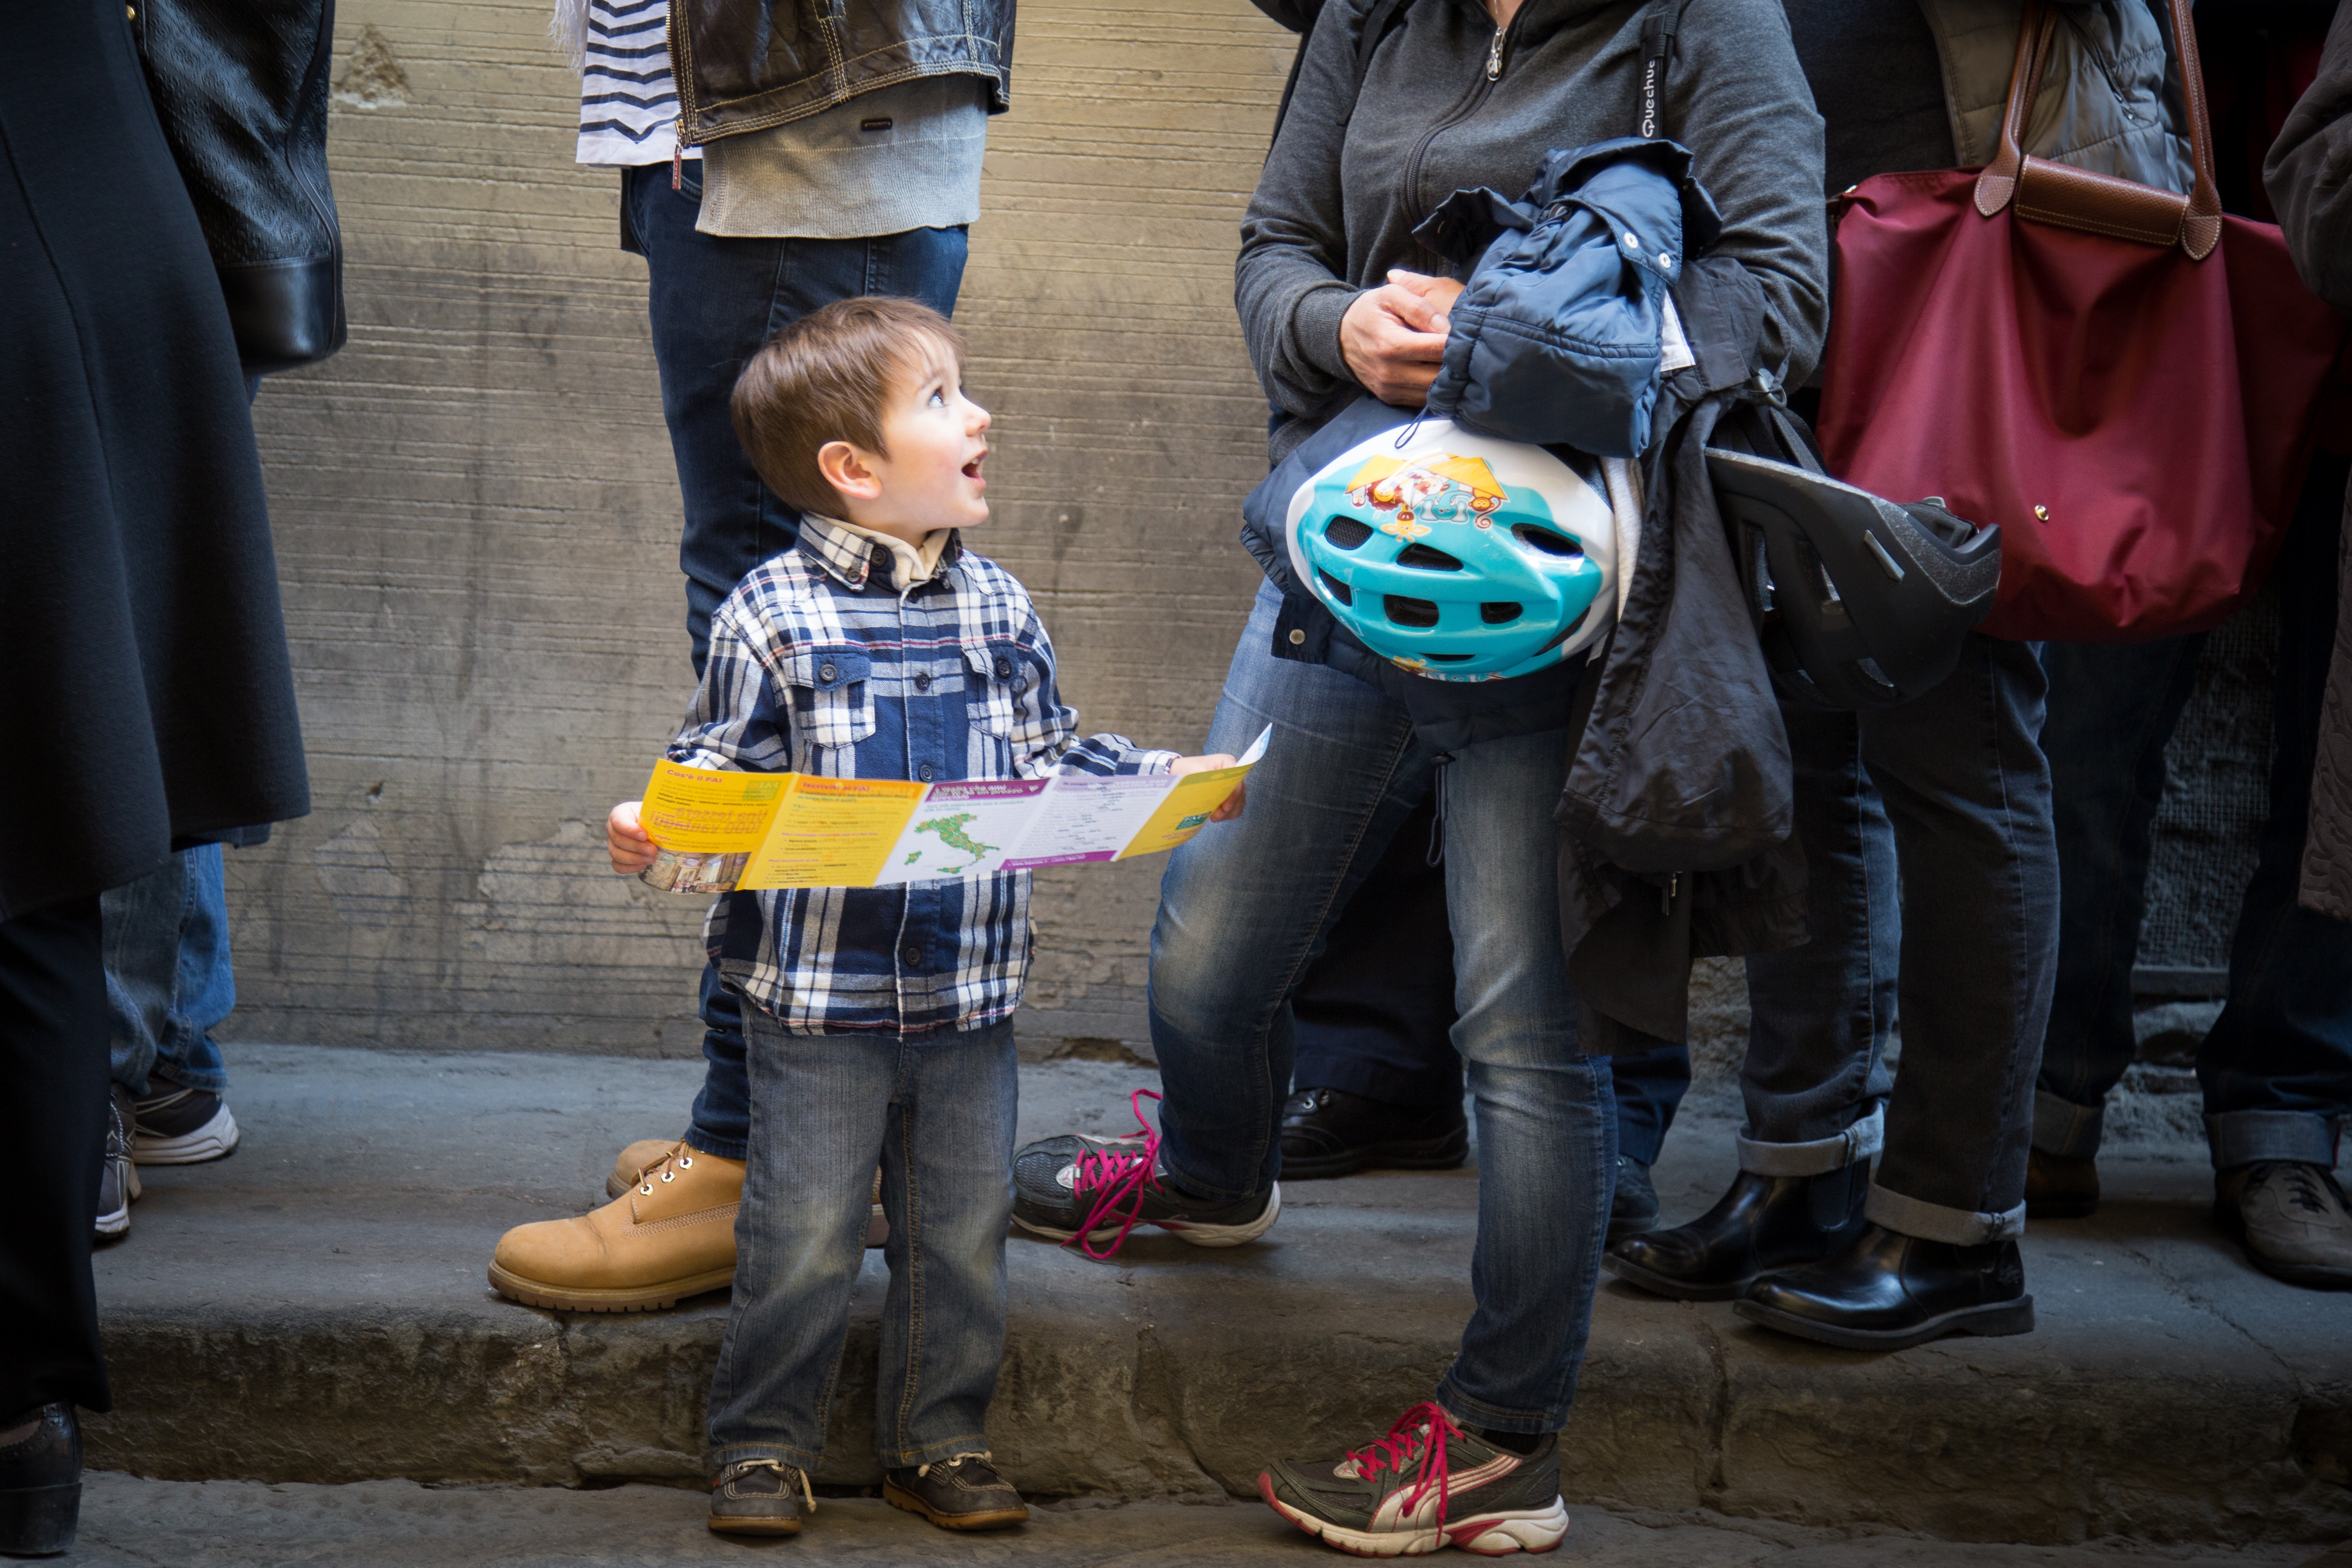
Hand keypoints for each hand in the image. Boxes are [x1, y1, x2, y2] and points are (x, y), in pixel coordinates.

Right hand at [608, 800, 657, 873]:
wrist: (655, 827)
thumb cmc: (655, 817)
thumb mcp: (656, 812)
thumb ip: (659, 816)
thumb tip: (675, 821)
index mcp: (620, 813)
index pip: (618, 821)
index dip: (630, 830)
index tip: (645, 835)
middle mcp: (613, 828)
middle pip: (618, 840)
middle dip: (637, 847)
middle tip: (653, 850)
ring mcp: (613, 844)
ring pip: (616, 854)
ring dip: (635, 858)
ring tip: (651, 858)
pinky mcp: (617, 857)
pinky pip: (618, 866)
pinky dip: (630, 868)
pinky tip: (644, 865)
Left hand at [1168, 754, 1247, 821]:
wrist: (1179, 773)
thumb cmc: (1187, 769)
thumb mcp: (1196, 770)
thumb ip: (1209, 778)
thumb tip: (1218, 788)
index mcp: (1228, 763)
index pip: (1238, 780)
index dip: (1235, 794)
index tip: (1225, 806)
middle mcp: (1233, 774)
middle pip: (1240, 793)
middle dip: (1230, 807)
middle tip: (1217, 815)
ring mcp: (1232, 785)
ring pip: (1239, 802)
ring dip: (1229, 812)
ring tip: (1215, 817)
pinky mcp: (1228, 796)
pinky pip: (1235, 808)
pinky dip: (1228, 814)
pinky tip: (1216, 816)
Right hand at [1339, 269, 1461, 406]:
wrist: (1341, 337)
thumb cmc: (1370, 312)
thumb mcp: (1391, 296)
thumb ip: (1419, 306)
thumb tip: (1446, 326)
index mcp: (1391, 345)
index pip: (1437, 348)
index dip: (1456, 340)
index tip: (1464, 332)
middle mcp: (1390, 372)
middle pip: (1439, 374)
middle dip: (1456, 362)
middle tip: (1466, 348)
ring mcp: (1390, 389)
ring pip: (1434, 392)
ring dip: (1448, 378)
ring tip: (1455, 360)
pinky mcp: (1391, 398)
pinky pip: (1423, 400)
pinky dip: (1435, 388)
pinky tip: (1439, 372)